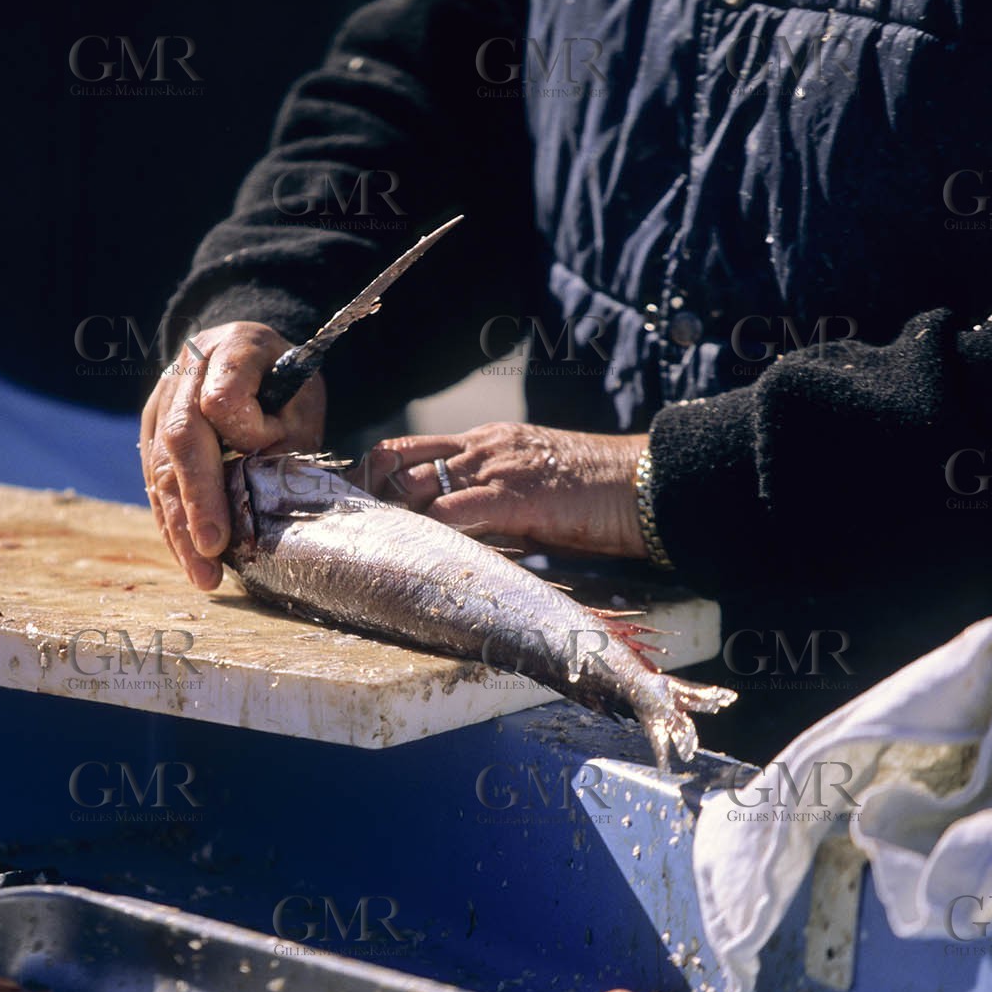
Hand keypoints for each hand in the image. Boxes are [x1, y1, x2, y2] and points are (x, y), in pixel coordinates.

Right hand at [140, 321, 325, 589]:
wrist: (249, 354)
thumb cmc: (285, 382)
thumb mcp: (303, 398)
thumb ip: (286, 439)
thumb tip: (267, 501)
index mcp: (233, 349)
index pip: (222, 397)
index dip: (246, 430)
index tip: (272, 445)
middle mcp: (186, 374)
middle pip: (182, 438)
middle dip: (199, 499)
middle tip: (215, 549)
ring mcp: (160, 404)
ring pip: (161, 469)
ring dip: (181, 527)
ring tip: (204, 575)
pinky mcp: (149, 435)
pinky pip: (155, 486)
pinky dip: (173, 527)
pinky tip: (189, 561)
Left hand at [353, 422, 646, 557]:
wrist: (643, 486)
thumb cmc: (594, 496)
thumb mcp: (531, 492)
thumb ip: (491, 506)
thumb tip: (458, 537)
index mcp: (486, 441)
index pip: (409, 448)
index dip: (376, 474)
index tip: (356, 503)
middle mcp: (482, 447)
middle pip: (398, 460)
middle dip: (368, 493)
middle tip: (347, 526)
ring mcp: (496, 468)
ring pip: (416, 482)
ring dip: (390, 514)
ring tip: (370, 542)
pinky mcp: (513, 496)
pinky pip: (452, 512)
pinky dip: (426, 532)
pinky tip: (413, 550)